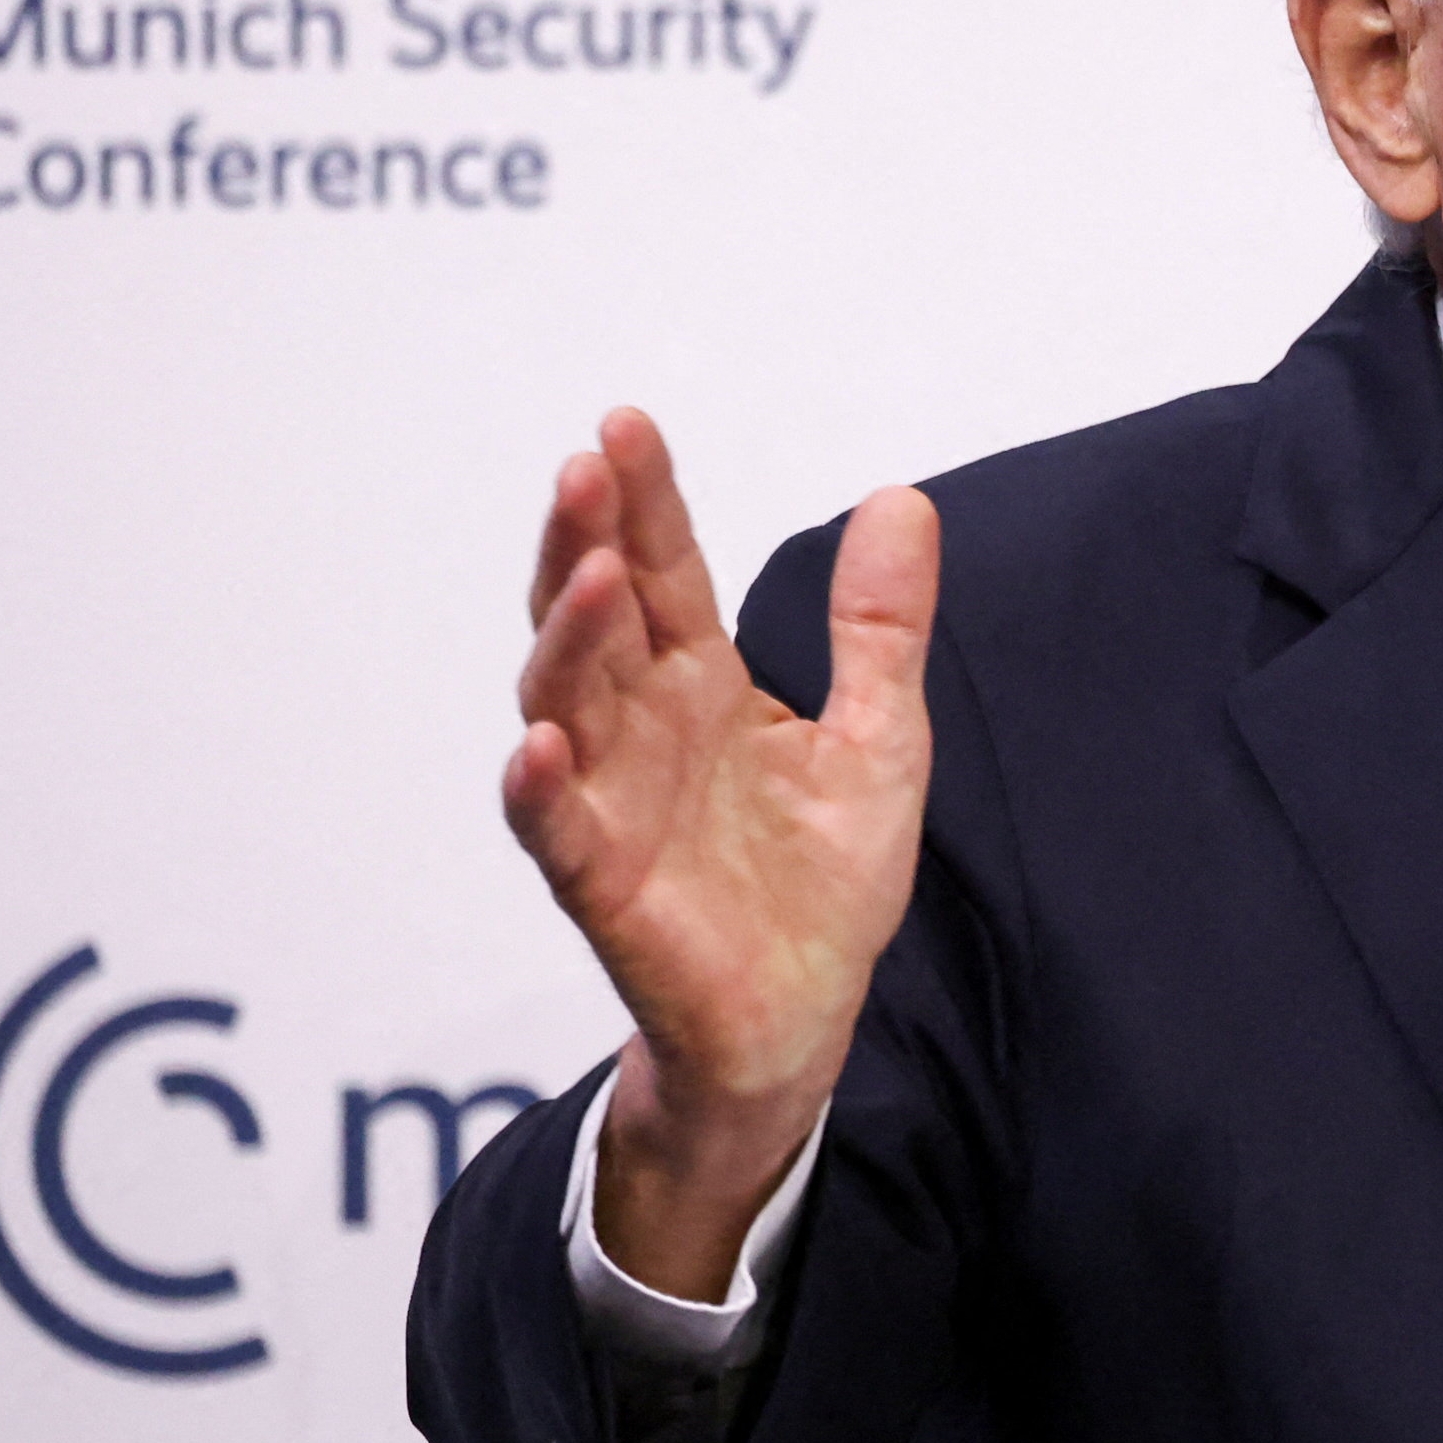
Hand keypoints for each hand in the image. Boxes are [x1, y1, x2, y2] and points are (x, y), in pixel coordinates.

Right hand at [500, 410, 936, 1297]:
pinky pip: (557, 831)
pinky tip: (540, 745)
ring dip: (565, 643)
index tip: (627, 425)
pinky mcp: (605, 888)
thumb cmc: (823, 879)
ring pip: (565, 705)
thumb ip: (881, 628)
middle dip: (585, 544)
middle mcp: (641, 730)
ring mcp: (612, 803)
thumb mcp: (882, 739)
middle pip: (597, 620)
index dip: (644, 504)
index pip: (664, 575)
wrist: (807, 1017)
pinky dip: (542, 788)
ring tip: (585, 579)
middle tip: (586, 467)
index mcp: (702, 685)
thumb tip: (902, 497)